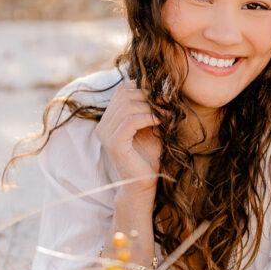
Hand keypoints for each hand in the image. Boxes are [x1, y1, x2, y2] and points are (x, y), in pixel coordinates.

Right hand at [95, 81, 161, 195]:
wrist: (145, 182)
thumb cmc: (149, 154)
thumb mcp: (150, 125)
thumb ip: (150, 108)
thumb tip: (162, 88)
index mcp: (109, 118)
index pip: (122, 90)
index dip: (143, 88)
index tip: (162, 96)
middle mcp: (103, 125)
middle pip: (124, 95)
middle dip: (148, 96)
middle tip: (167, 103)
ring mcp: (106, 134)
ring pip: (127, 106)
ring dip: (150, 107)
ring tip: (166, 114)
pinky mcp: (114, 144)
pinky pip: (130, 121)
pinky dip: (147, 117)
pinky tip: (159, 122)